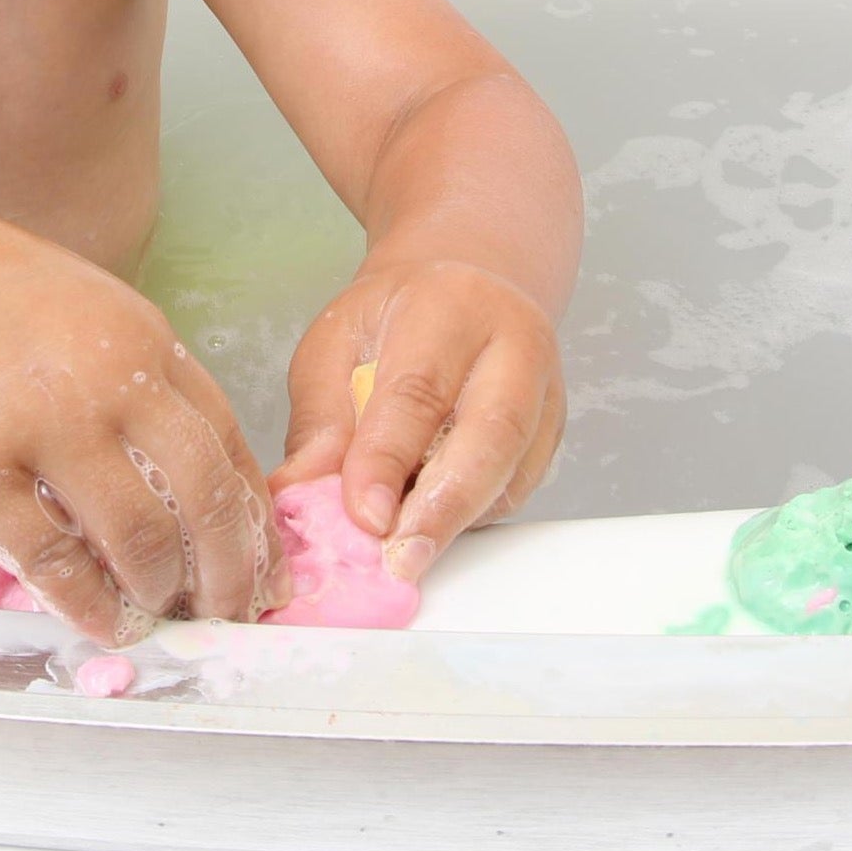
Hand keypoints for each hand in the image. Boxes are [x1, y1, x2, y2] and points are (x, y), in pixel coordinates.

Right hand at [0, 183, 288, 644]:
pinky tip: (101, 623)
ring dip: (162, 593)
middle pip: (207, 498)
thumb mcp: (74, 307)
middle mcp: (107, 379)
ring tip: (163, 619)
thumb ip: (126, 375)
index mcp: (140, 338)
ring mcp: (41, 425)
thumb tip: (172, 471)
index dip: (255, 518)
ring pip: (142, 537)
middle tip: (232, 613)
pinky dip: (89, 604)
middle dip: (231, 571)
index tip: (265, 565)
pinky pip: (52, 559)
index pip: (229, 443)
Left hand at [271, 259, 563, 582]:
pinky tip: (432, 521)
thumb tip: (299, 490)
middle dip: (445, 505)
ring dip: (458, 520)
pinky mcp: (552, 433)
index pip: (419, 389)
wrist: (463, 292)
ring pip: (514, 470)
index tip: (364, 516)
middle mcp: (514, 344)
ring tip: (406, 552)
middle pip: (494, 431)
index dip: (389, 458)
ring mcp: (544, 391)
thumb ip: (321, 415)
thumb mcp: (338, 341)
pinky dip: (473, 517)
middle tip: (401, 558)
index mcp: (450, 307)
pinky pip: (518, 488)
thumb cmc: (393, 319)